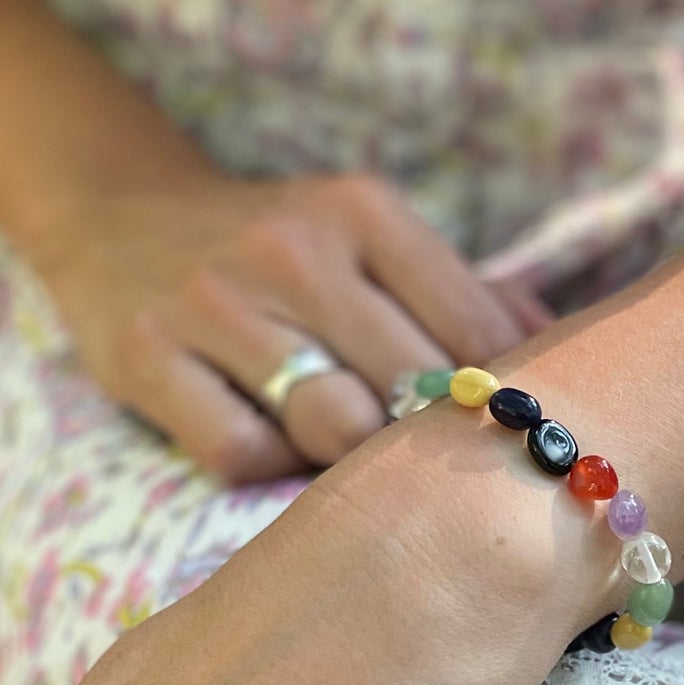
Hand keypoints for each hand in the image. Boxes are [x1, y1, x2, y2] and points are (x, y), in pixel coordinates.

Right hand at [29, 169, 549, 481]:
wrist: (117, 216)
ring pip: (329, 426)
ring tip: (348, 457)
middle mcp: (291, 249)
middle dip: (426, 441)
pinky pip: (242, 453)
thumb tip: (566, 353)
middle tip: (431, 473)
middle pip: (407, 389)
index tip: (511, 442)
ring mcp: (214, 302)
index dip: (507, 402)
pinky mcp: (147, 356)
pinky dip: (268, 468)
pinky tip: (271, 447)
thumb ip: (462, 294)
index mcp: (363, 211)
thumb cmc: (278, 250)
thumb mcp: (367, 238)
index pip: (475, 332)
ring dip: (347, 460)